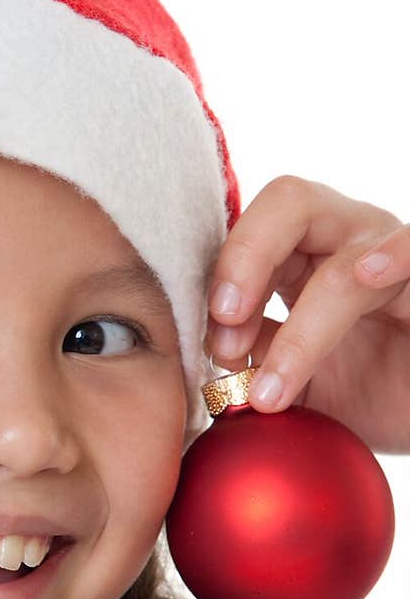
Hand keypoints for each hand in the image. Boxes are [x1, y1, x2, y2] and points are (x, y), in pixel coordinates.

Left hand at [203, 175, 409, 454]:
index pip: (247, 233)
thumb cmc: (362, 394)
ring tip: (271, 389)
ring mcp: (392, 253)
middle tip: (225, 320)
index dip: (220, 277)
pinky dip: (395, 256)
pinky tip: (371, 274)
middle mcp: (345, 239)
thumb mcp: (292, 385)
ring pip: (346, 262)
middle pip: (288, 204)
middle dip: (247, 259)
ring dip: (303, 328)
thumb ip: (251, 362)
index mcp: (300, 254)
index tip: (208, 344)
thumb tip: (206, 359)